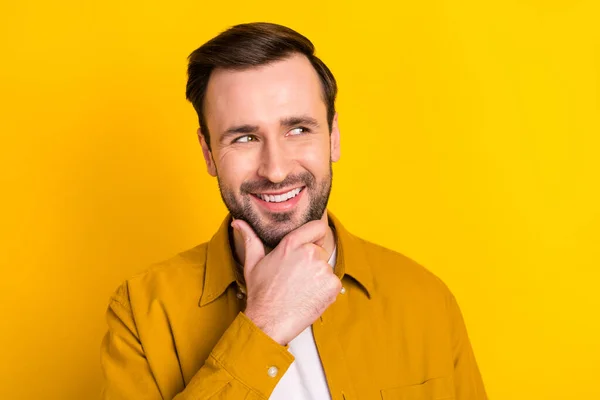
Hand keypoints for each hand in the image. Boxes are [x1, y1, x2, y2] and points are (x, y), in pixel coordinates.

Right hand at [232, 214, 341, 344]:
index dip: (316, 235)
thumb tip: (238, 222)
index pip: (318, 226)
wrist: (269, 321)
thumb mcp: (253, 262)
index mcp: (292, 243)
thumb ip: (250, 238)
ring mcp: (323, 269)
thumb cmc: (261, 293)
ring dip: (319, 277)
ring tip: (301, 289)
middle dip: (312, 261)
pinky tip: (309, 297)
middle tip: (297, 277)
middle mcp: (310, 253)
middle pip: (320, 250)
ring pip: (326, 268)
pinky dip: (325, 290)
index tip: (312, 243)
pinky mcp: (332, 285)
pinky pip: (333, 283)